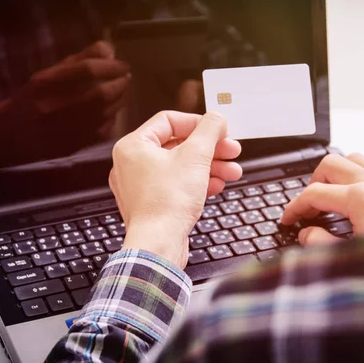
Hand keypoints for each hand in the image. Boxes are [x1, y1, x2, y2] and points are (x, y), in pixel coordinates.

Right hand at [0, 41, 130, 164]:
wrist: (11, 136)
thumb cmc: (31, 99)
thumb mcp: (48, 74)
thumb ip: (79, 60)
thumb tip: (109, 50)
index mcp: (47, 83)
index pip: (88, 69)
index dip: (111, 65)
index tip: (122, 63)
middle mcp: (58, 105)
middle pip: (102, 92)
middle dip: (120, 83)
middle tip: (126, 77)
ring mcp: (67, 127)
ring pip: (107, 111)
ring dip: (120, 99)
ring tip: (121, 91)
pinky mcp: (76, 144)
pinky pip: (104, 129)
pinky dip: (113, 117)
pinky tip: (111, 111)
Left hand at [109, 111, 241, 267]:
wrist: (159, 244)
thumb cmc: (166, 203)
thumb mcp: (196, 156)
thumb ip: (209, 130)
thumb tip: (217, 118)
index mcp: (133, 146)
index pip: (169, 121)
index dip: (198, 123)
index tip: (218, 129)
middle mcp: (132, 165)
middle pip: (178, 145)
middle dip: (210, 149)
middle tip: (231, 150)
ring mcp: (140, 187)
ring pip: (180, 167)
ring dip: (209, 166)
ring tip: (231, 171)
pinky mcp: (152, 205)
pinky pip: (176, 186)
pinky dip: (198, 183)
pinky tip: (216, 186)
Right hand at [281, 153, 363, 245]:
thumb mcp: (354, 256)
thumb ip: (323, 243)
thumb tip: (306, 233)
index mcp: (359, 199)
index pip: (313, 194)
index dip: (295, 207)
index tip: (288, 220)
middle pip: (329, 165)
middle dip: (313, 183)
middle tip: (309, 206)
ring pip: (355, 158)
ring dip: (339, 173)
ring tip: (334, 194)